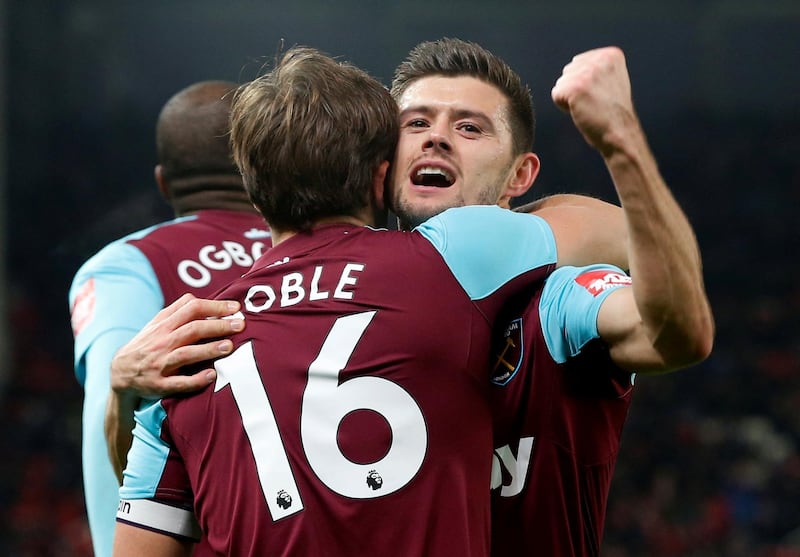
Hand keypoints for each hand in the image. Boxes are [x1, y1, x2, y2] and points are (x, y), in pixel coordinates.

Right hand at [110, 293, 244, 398]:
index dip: (215, 306)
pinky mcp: (159, 385)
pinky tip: (212, 375)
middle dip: (218, 326)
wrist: (119, 373)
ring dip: (208, 350)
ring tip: (229, 347)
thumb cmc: (148, 344)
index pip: (191, 308)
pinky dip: (195, 380)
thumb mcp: (157, 324)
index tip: (236, 307)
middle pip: (192, 329)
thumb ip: (178, 311)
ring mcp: (160, 364)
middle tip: (240, 325)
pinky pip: (178, 383)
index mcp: (164, 325)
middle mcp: (162, 342)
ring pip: (186, 354)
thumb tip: (205, 299)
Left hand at [551, 46, 636, 154]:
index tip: (602, 94)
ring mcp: (587, 72)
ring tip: (590, 107)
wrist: (620, 134)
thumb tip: (573, 64)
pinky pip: (556, 95)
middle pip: (568, 71)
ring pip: (561, 83)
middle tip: (595, 102)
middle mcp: (600, 59)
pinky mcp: (575, 87)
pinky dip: (564, 107)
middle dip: (576, 89)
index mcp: (611, 54)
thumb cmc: (613, 113)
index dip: (585, 83)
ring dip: (570, 98)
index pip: (578, 63)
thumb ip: (595, 68)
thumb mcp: (611, 81)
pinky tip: (582, 111)